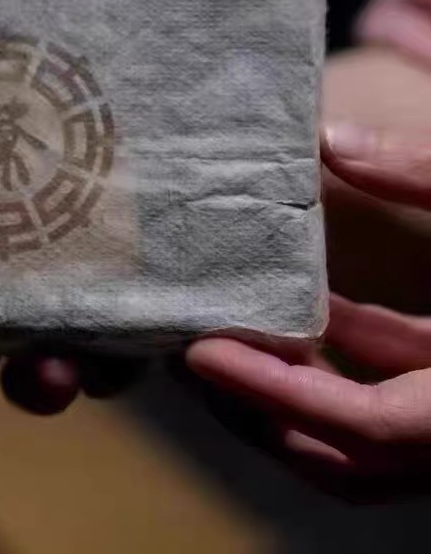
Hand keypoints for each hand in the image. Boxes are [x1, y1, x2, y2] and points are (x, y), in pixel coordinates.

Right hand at [0, 0, 143, 419]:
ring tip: (49, 374)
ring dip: (37, 381)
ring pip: (43, 360)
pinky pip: (127, 348)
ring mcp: (73, 287)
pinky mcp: (139, 292)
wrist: (160, 75)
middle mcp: (3, 266)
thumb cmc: (57, 52)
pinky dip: (121, 362)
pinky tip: (129, 355)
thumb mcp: (0, 18)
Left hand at [188, 0, 430, 487]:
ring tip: (227, 331)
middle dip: (259, 411)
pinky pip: (392, 394)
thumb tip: (327, 139)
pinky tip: (303, 305)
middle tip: (190, 352)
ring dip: (290, 392)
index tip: (201, 354)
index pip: (365, 425)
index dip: (277, 392)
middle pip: (344, 457)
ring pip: (361, 441)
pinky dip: (341, 359)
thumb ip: (423, 175)